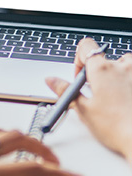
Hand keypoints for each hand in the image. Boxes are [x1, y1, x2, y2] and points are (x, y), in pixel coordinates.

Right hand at [46, 38, 131, 163]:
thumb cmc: (118, 128)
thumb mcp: (84, 110)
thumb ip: (65, 90)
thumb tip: (51, 80)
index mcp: (102, 69)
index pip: (86, 46)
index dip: (79, 60)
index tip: (80, 77)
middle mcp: (123, 66)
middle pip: (105, 58)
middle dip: (98, 73)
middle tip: (97, 94)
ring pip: (123, 66)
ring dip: (117, 77)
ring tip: (115, 99)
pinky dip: (129, 84)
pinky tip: (127, 102)